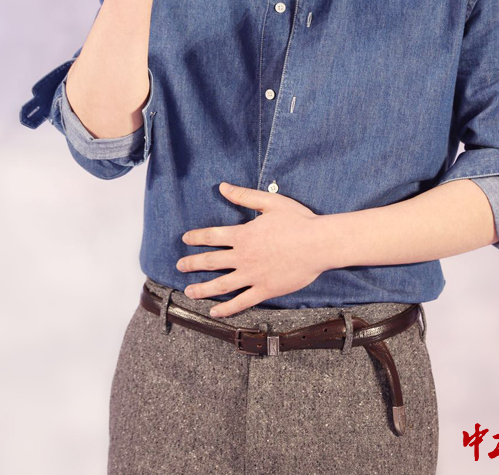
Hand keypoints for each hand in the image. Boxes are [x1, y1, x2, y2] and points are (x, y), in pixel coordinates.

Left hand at [175, 182, 324, 317]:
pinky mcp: (265, 290)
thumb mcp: (270, 202)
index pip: (212, 236)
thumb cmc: (298, 220)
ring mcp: (253, 275)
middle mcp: (243, 256)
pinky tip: (215, 311)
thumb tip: (222, 186)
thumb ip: (244, 196)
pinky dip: (226, 308)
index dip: (196, 237)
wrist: (318, 244)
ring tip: (189, 291)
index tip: (185, 239)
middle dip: (192, 263)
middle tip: (180, 266)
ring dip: (202, 288)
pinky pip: (241, 302)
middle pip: (211, 261)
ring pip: (221, 284)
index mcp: (244, 235)